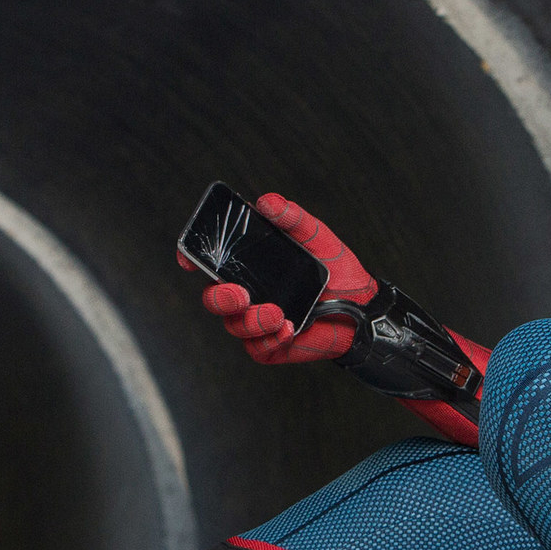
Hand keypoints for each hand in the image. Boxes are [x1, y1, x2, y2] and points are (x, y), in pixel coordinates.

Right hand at [177, 191, 375, 363]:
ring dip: (253, 320)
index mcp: (249, 265)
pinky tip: (290, 329)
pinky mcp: (269, 347)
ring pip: (234, 325)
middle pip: (214, 298)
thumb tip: (267, 201)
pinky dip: (272, 339)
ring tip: (280, 314)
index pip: (210, 261)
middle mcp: (246, 294)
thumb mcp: (315, 237)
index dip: (192, 258)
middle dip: (221, 297)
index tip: (188, 258)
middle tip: (242, 295)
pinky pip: (257, 347)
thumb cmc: (335, 270)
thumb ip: (292, 218)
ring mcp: (255, 323)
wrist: (362, 307)